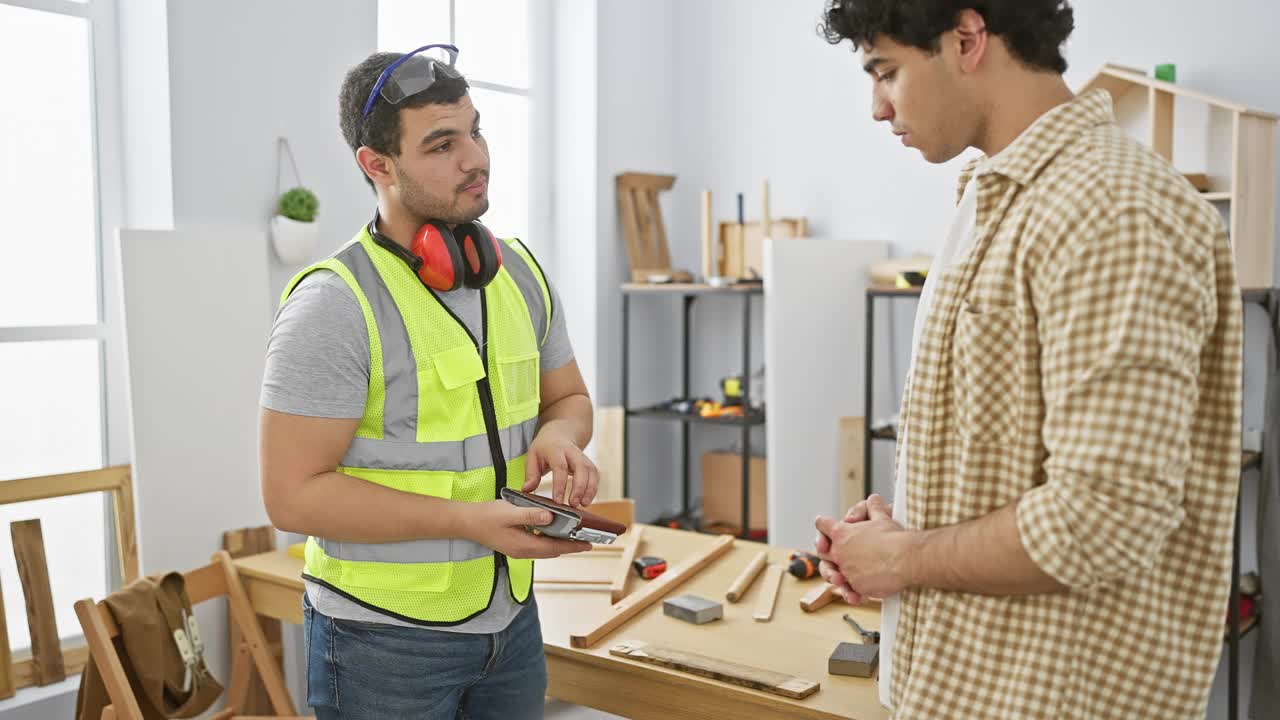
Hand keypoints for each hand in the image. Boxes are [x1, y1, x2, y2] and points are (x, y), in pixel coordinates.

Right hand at [458, 500, 591, 558]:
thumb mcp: (510, 512)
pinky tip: (554, 530)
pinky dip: (549, 540)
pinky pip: (538, 544)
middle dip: (570, 546)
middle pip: (553, 551)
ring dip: (561, 543)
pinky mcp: (515, 544)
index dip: (573, 546)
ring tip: (575, 535)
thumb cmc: (486, 516)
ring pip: (546, 549)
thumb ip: (531, 515)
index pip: (554, 548)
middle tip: (588, 540)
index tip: (589, 544)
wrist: (465, 522)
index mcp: (523, 545)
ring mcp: (518, 549)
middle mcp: (522, 551)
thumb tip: (551, 517)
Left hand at [523, 421, 598, 506]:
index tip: (558, 501)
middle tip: (573, 504)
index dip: (560, 484)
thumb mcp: (532, 456)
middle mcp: (572, 452)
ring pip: (591, 471)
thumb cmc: (544, 448)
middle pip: (581, 468)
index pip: (560, 467)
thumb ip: (531, 474)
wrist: (560, 434)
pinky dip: (593, 488)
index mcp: (556, 450)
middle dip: (579, 487)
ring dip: (589, 489)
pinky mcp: (589, 464)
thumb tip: (527, 490)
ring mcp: (583, 457)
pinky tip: (587, 500)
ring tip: (583, 504)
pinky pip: (595, 475)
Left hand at [815, 494, 912, 601]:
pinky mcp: (856, 586)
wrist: (907, 559)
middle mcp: (839, 552)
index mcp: (841, 533)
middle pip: (822, 552)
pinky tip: (857, 593)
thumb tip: (874, 499)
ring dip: (838, 575)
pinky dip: (852, 591)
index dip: (824, 525)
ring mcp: (846, 570)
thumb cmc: (895, 538)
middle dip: (826, 553)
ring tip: (846, 578)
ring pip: (834, 574)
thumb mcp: (882, 518)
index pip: (823, 524)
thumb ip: (873, 509)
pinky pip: (850, 589)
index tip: (826, 527)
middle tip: (833, 554)